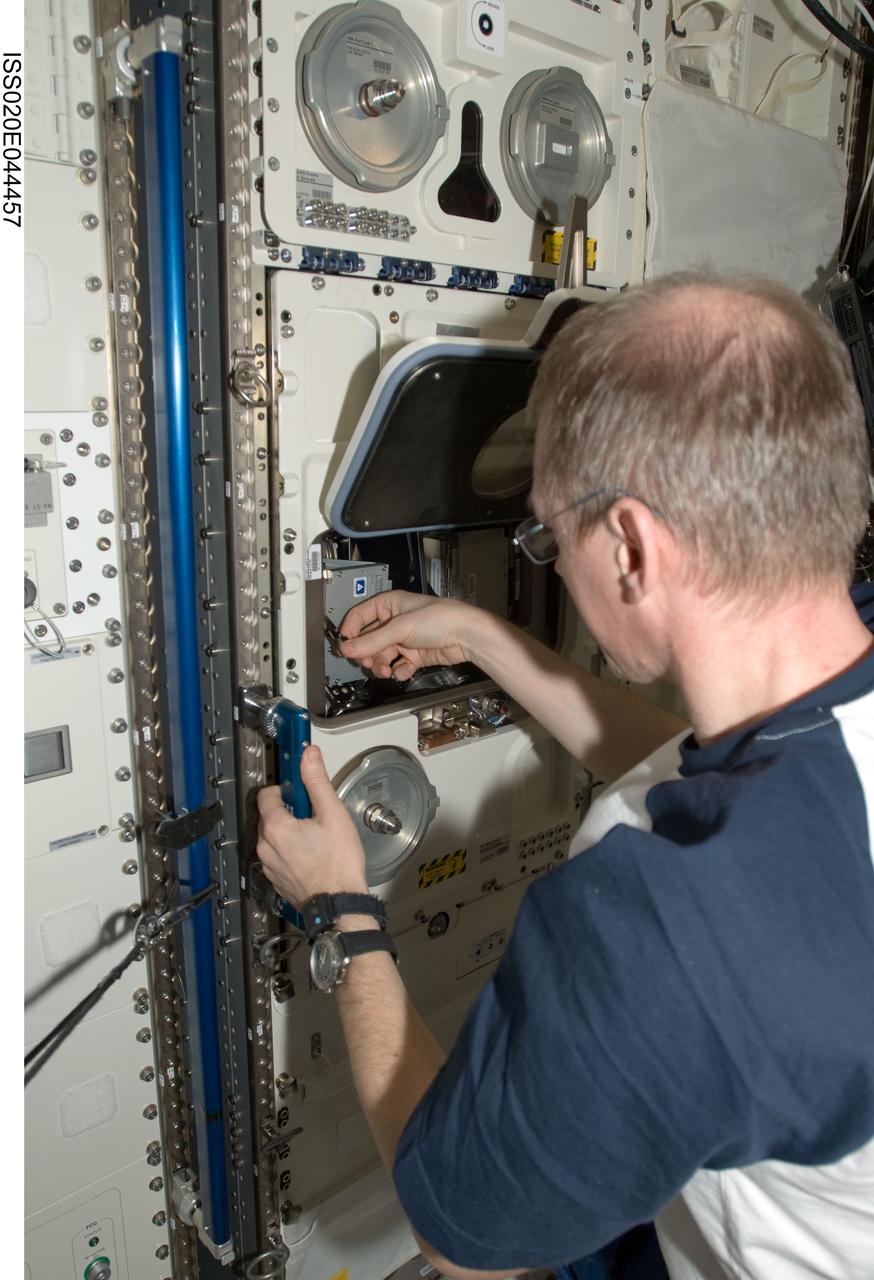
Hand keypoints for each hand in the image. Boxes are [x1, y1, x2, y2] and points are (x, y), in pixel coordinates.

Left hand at [256, 745, 367, 905]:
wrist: (340, 904)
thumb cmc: (338, 863)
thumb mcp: (332, 814)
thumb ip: (317, 782)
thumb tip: (309, 756)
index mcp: (275, 827)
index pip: (266, 794)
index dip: (283, 789)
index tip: (298, 790)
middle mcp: (265, 847)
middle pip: (269, 816)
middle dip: (288, 811)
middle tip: (313, 815)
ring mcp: (269, 866)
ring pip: (272, 838)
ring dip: (288, 833)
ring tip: (315, 837)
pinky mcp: (276, 880)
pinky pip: (277, 857)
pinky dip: (289, 852)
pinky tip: (311, 855)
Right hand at [339, 590, 482, 680]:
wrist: (466, 636)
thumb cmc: (441, 618)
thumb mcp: (400, 628)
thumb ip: (372, 641)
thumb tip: (347, 648)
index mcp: (389, 605)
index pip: (359, 617)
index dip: (350, 631)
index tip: (345, 646)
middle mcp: (395, 622)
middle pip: (369, 640)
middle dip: (366, 653)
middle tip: (366, 661)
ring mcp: (404, 639)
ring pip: (382, 656)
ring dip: (381, 665)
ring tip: (385, 670)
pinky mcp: (414, 655)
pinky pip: (397, 666)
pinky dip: (398, 671)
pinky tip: (403, 670)